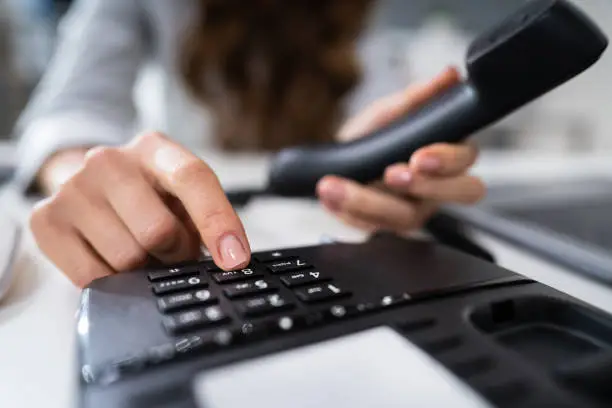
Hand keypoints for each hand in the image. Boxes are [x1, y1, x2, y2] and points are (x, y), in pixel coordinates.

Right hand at [30, 132, 250, 286]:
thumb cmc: (149, 196)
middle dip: (175, 253)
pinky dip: (112, 281)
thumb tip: (229, 259)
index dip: (218, 222)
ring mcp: (73, 188)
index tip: (235, 259)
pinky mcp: (45, 219)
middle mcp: (109, 160)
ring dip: (143, 268)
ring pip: (126, 259)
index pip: (193, 178)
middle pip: (158, 231)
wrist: (90, 185)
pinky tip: (112, 260)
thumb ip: (205, 217)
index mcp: (154, 149)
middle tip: (172, 250)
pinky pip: (92, 277)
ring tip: (141, 251)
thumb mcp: (182, 195)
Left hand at [316, 67, 484, 233]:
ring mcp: (416, 211)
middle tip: (391, 174)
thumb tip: (450, 75)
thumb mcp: (389, 113)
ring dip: (370, 201)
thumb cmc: (372, 136)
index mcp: (448, 154)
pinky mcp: (388, 229)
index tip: (419, 156)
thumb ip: (418, 98)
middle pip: (459, 194)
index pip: (467, 160)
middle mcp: (439, 187)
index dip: (447, 160)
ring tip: (338, 186)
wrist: (336, 162)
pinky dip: (348, 211)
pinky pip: (374, 228)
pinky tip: (330, 196)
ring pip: (409, 218)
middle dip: (426, 185)